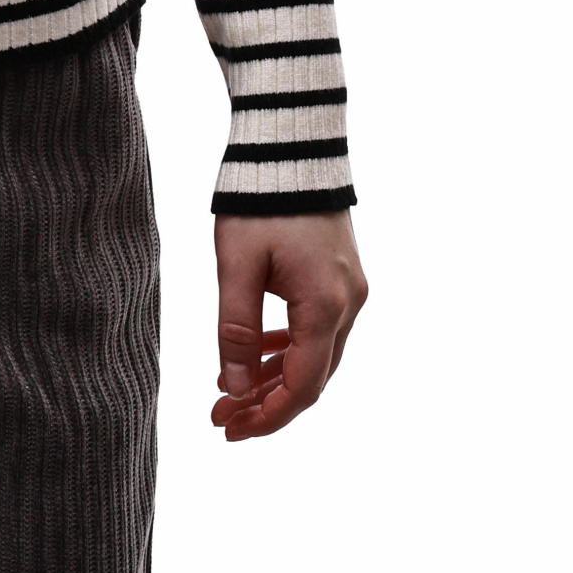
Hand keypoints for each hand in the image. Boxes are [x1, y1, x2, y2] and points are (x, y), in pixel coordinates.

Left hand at [212, 210, 366, 439]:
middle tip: (221, 415)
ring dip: (275, 375)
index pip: (302, 388)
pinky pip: (317, 327)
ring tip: (229, 388)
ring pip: (315, 353)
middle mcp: (348, 304)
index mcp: (325, 307)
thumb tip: (236, 389)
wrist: (291, 142)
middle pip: (311, 377)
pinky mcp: (342, 274)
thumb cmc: (260, 200)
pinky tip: (257, 351)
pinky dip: (288, 346)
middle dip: (266, 402)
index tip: (229, 429)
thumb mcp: (237, 265)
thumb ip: (237, 330)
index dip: (266, 417)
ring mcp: (350, 289)